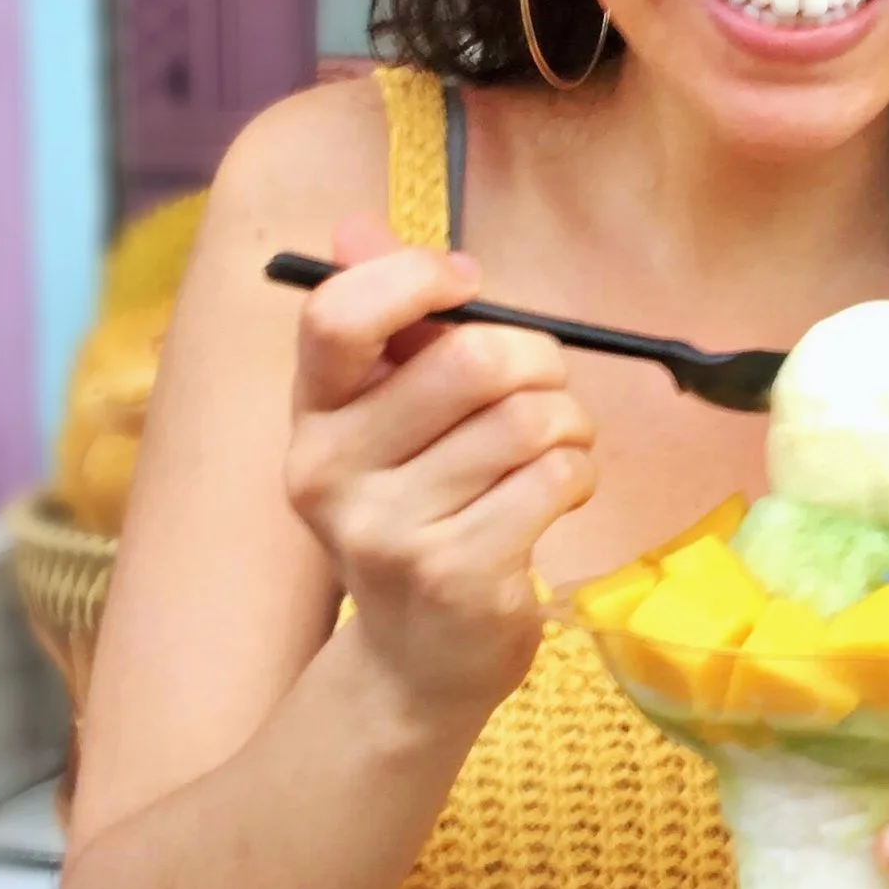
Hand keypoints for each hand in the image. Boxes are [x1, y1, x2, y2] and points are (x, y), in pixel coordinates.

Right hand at [282, 216, 597, 729]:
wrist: (416, 664)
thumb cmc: (419, 513)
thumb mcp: (384, 418)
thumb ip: (383, 320)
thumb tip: (357, 224)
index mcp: (311, 417)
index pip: (340, 315)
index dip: (416, 276)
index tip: (467, 285)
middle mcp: (331, 472)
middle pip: (471, 360)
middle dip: (538, 360)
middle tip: (546, 387)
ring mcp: (389, 531)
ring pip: (527, 420)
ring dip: (568, 424)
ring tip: (555, 450)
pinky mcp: (456, 575)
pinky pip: (554, 478)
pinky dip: (578, 473)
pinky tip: (558, 496)